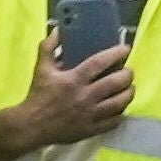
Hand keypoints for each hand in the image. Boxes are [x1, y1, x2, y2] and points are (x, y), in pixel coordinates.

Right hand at [13, 30, 134, 149]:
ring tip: (129, 88)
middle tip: (128, 71)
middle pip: (115, 83)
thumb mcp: (41, 69)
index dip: (115, 54)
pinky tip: (120, 107)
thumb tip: (58, 30)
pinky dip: (120, 113)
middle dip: (127, 75)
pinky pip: (114, 122)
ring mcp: (90, 114)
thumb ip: (48, 47)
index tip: (126, 49)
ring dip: (128, 94)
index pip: (99, 63)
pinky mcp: (91, 129)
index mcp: (73, 79)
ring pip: (119, 103)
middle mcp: (85, 96)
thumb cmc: (38, 95)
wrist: (32, 125)